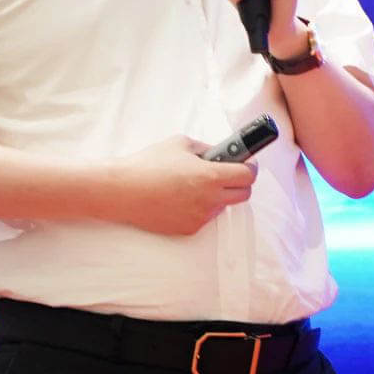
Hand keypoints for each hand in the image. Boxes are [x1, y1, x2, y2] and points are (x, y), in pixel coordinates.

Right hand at [105, 135, 256, 235]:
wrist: (124, 191)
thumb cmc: (149, 163)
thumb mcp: (180, 144)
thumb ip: (205, 148)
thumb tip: (220, 153)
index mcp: (210, 176)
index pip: (248, 176)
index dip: (250, 167)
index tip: (247, 163)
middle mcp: (209, 200)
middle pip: (243, 195)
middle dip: (239, 182)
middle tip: (227, 173)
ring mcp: (200, 217)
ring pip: (222, 206)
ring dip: (218, 195)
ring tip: (193, 184)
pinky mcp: (189, 229)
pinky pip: (205, 216)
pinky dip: (200, 206)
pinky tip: (180, 197)